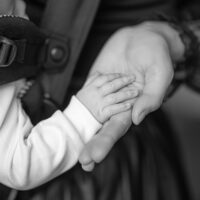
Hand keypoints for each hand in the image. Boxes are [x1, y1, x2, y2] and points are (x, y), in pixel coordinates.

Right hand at [76, 73, 137, 122]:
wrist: (76, 119)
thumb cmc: (80, 105)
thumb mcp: (83, 90)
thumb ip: (91, 81)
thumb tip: (99, 73)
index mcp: (91, 87)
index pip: (105, 77)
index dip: (115, 75)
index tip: (123, 74)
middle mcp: (96, 94)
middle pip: (112, 85)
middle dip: (123, 81)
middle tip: (133, 78)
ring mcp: (99, 104)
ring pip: (115, 96)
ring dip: (126, 94)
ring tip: (136, 92)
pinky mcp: (102, 114)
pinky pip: (114, 109)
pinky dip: (122, 107)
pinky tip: (129, 105)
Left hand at [79, 22, 184, 170]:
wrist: (141, 37)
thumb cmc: (155, 55)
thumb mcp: (161, 73)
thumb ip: (152, 97)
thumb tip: (136, 119)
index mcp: (133, 106)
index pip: (117, 129)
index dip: (105, 143)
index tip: (93, 157)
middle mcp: (117, 103)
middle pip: (101, 126)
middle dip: (91, 143)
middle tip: (81, 161)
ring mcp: (104, 91)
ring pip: (91, 113)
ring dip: (80, 128)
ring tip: (68, 142)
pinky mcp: (96, 80)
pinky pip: (85, 92)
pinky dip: (76, 104)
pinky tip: (67, 118)